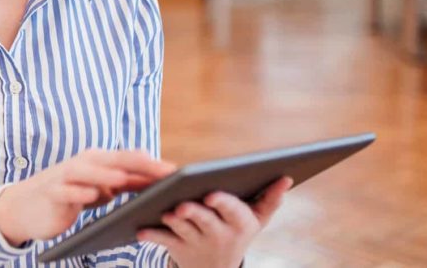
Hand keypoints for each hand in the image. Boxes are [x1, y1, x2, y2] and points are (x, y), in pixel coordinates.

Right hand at [0, 149, 175, 245]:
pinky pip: (65, 191)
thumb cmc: (68, 195)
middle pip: (114, 160)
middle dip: (139, 165)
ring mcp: (65, 177)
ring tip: (126, 178)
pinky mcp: (52, 193)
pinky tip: (90, 196)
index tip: (178, 172)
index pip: (129, 160)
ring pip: (88, 172)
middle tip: (163, 171)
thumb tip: (153, 173)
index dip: (153, 165)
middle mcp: (83, 164)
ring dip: (106, 174)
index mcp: (97, 162)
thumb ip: (122, 181)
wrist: (27, 206)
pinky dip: (78, 192)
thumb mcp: (98, 188)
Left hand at [137, 176, 292, 267]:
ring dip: (172, 220)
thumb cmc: (236, 231)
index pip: (233, 211)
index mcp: (240, 223)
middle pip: (205, 221)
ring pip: (183, 229)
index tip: (212, 195)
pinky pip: (163, 241)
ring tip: (164, 212)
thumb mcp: (256, 219)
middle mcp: (220, 235)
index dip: (222, 203)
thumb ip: (270, 199)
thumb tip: (286, 177)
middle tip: (182, 206)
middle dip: (194, 213)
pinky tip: (140, 229)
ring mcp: (198, 243)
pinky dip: (151, 235)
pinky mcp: (178, 248)